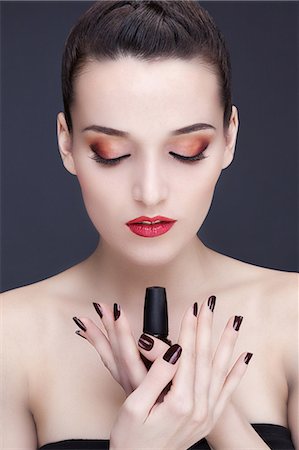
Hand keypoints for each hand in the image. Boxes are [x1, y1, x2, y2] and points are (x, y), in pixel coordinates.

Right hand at [73, 297, 252, 448]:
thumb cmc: (131, 440)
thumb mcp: (134, 407)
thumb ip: (156, 377)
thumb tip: (173, 350)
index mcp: (179, 403)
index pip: (188, 356)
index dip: (189, 330)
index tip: (192, 309)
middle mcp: (198, 408)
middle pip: (205, 359)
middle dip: (206, 329)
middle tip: (208, 305)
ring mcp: (205, 415)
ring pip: (219, 371)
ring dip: (225, 344)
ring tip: (232, 323)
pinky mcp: (207, 419)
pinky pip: (227, 392)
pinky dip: (237, 373)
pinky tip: (244, 357)